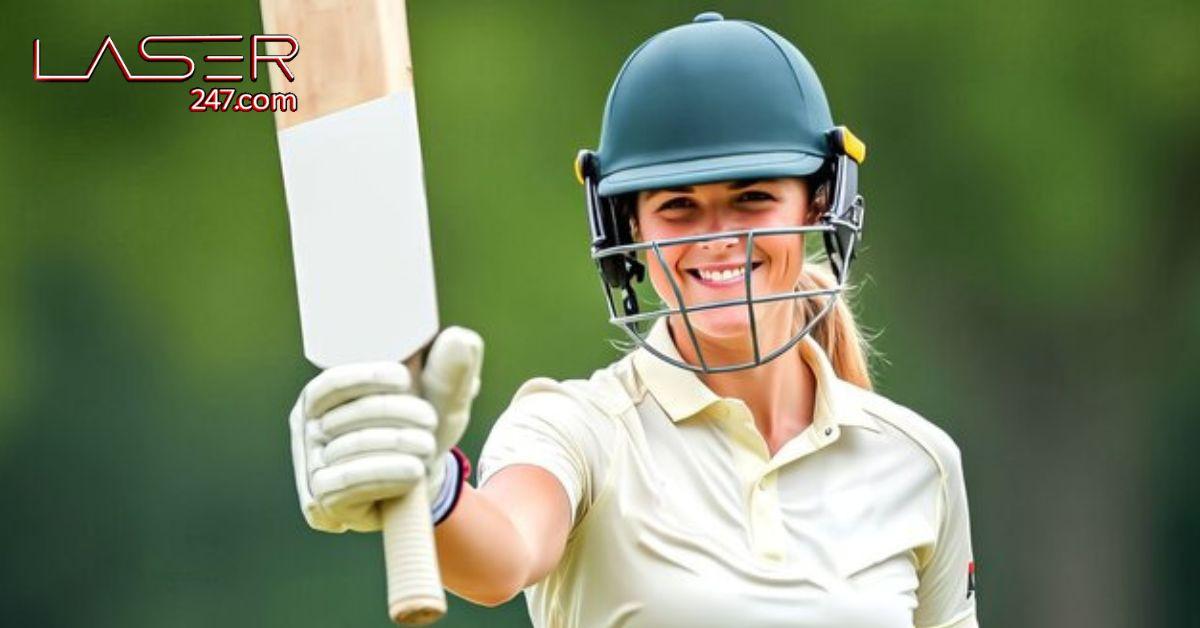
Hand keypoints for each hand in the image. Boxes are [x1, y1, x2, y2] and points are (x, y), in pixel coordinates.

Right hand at [289, 327, 483, 532]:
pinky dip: (384, 475)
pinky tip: (413, 473)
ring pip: (347, 450)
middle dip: (393, 415)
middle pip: (346, 417)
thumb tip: (460, 338)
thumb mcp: (441, 398)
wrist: (421, 479)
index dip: (364, 377)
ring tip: (428, 447)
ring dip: (394, 447)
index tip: (403, 376)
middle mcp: (309, 428)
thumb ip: (451, 370)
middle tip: (431, 420)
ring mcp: (311, 466)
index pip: (332, 383)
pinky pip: (346, 483)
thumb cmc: (423, 426)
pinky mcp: (321, 500)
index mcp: (324, 395)